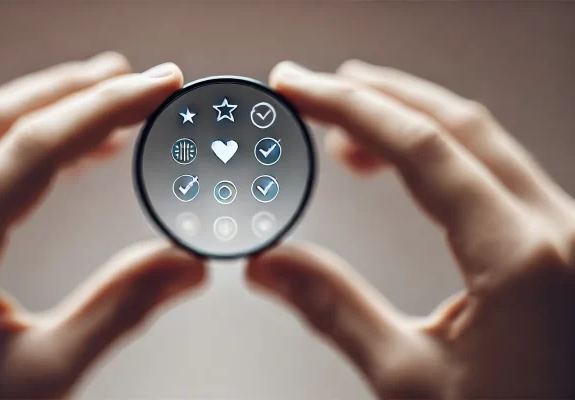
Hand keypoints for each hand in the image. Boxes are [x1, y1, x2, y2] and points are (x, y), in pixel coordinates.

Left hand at [0, 53, 205, 397]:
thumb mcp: (39, 378)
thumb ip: (117, 312)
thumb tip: (186, 265)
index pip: (31, 151)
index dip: (102, 109)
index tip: (155, 88)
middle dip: (77, 92)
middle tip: (140, 80)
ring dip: (50, 109)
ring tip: (111, 102)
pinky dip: (24, 144)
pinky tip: (67, 155)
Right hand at [248, 60, 574, 397]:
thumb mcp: (410, 382)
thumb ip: (335, 311)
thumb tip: (270, 266)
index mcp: (523, 259)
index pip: (422, 149)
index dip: (349, 108)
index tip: (299, 89)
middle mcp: (560, 232)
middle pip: (457, 125)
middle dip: (378, 98)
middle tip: (315, 89)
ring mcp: (569, 236)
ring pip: (483, 143)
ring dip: (410, 122)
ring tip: (347, 131)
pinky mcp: (563, 247)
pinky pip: (498, 172)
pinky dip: (442, 155)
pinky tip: (409, 168)